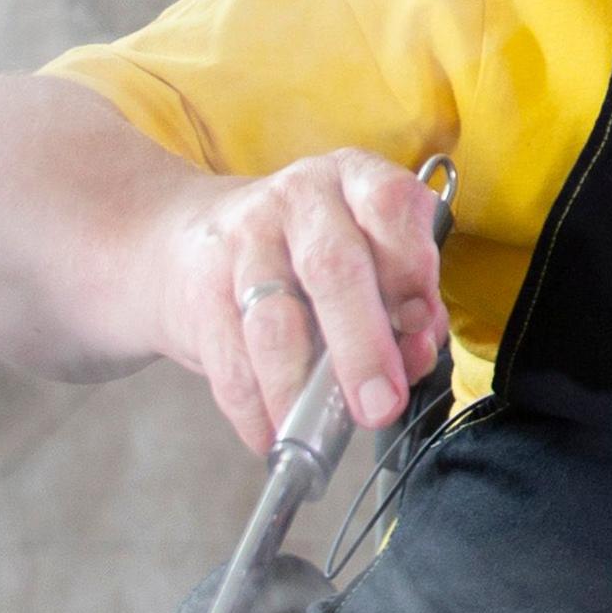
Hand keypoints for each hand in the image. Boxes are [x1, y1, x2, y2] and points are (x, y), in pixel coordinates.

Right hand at [153, 151, 450, 450]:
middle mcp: (299, 197)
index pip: (391, 205)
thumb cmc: (312, 256)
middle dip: (363, 348)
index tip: (421, 328)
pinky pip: (229, 358)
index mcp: (358, 179)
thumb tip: (416, 350)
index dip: (411, 268)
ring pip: (275, 323)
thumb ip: (406, 300)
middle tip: (380, 406)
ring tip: (319, 432)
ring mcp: (242, 240)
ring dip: (301, 389)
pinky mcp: (197, 288)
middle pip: (333, 269)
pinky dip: (254, 406)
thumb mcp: (371, 254)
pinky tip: (272, 433)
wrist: (191, 242)